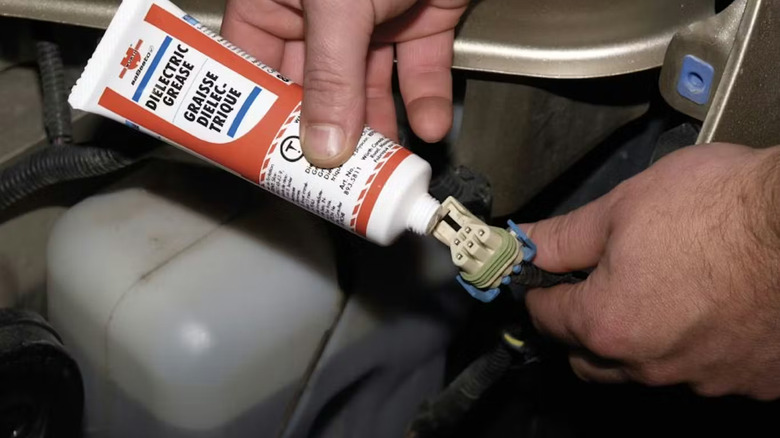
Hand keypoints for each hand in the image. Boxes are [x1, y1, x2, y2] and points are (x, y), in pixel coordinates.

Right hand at [222, 0, 466, 166]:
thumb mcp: (340, 3)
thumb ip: (331, 74)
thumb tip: (322, 142)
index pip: (254, 66)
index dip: (259, 116)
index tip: (268, 158)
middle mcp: (321, 11)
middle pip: (314, 87)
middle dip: (326, 135)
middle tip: (330, 180)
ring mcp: (372, 17)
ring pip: (367, 86)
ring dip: (378, 128)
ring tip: (381, 169)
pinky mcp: (419, 19)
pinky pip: (418, 68)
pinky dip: (426, 97)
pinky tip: (427, 125)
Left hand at [523, 143, 779, 399]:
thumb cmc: (718, 206)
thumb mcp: (623, 206)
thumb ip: (564, 237)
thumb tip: (526, 244)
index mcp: (608, 324)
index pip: (546, 318)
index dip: (538, 291)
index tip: (543, 277)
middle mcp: (651, 365)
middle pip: (588, 359)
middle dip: (578, 327)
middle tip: (590, 287)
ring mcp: (705, 380)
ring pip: (645, 370)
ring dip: (636, 341)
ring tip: (657, 293)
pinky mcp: (753, 381)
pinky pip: (704, 372)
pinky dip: (694, 348)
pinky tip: (709, 312)